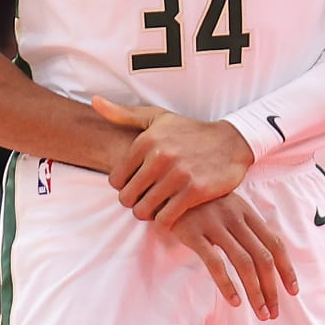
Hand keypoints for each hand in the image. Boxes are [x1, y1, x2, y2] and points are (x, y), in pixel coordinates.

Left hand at [92, 97, 253, 225]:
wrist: (230, 142)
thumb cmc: (188, 131)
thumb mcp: (157, 117)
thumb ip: (123, 114)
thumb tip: (94, 102)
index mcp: (146, 140)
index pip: (115, 179)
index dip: (123, 187)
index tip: (136, 186)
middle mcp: (160, 156)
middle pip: (126, 198)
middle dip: (134, 202)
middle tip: (145, 200)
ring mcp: (178, 174)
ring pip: (144, 210)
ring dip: (148, 214)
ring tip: (157, 208)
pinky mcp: (195, 191)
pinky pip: (166, 218)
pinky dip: (165, 222)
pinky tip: (170, 215)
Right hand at [166, 192, 297, 319]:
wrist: (165, 184)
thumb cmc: (198, 202)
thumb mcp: (226, 206)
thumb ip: (244, 226)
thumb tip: (264, 258)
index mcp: (246, 211)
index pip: (275, 243)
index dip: (286, 269)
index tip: (292, 291)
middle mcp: (234, 217)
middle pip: (262, 257)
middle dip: (272, 288)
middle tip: (273, 312)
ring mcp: (214, 223)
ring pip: (244, 262)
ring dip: (255, 291)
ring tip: (260, 312)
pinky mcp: (193, 232)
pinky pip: (215, 262)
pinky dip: (227, 284)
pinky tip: (234, 301)